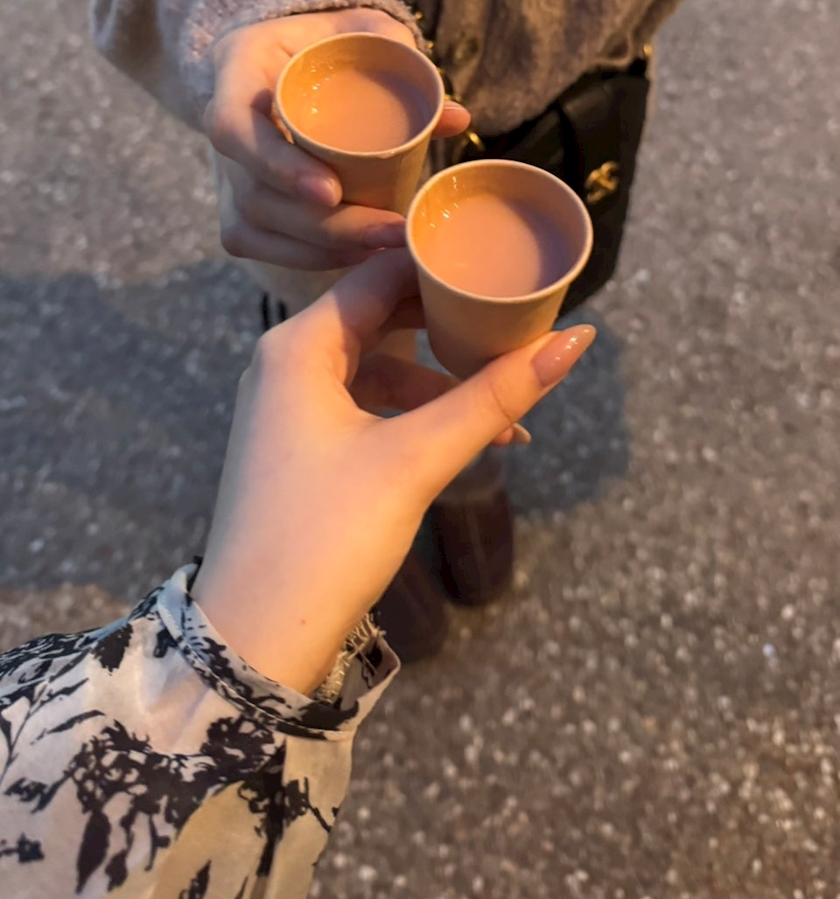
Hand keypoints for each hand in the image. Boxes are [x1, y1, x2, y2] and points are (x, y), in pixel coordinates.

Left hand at [191, 251, 595, 693]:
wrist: (255, 636)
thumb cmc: (328, 534)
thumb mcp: (416, 459)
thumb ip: (494, 395)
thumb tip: (576, 339)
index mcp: (298, 344)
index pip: (380, 273)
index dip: (443, 265)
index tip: (503, 261)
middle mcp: (286, 360)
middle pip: (380, 313)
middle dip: (449, 322)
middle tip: (514, 319)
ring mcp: (289, 404)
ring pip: (378, 363)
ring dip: (440, 377)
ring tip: (507, 399)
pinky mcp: (300, 444)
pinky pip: (367, 402)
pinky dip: (416, 411)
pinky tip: (468, 436)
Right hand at [204, 10, 469, 269]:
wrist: (300, 54)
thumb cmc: (336, 39)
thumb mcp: (368, 34)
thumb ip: (405, 63)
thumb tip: (456, 119)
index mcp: (238, 65)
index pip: (231, 125)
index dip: (276, 165)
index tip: (331, 190)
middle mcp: (223, 119)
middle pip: (253, 191)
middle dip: (321, 224)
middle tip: (387, 231)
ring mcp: (225, 166)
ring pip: (253, 225)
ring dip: (319, 247)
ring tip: (381, 246)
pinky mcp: (237, 200)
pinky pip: (257, 242)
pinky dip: (305, 256)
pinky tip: (354, 254)